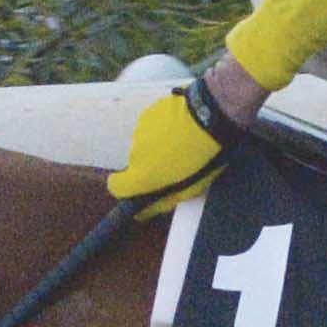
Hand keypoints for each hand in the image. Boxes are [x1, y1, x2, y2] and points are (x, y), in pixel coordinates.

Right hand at [111, 74, 238, 214]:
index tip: (139, 187)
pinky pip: (150, 127)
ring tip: (183, 142)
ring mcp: (139, 131)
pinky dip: (161, 130)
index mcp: (143, 175)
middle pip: (136, 164)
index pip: (116, 187)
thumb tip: (142, 213)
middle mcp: (135, 153)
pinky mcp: (147, 114)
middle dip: (151, 165)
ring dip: (158, 146)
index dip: (126, 188)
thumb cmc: (205, 155)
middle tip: (177, 162)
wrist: (211, 114)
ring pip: (144, 145)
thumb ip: (163, 201)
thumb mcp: (190, 188)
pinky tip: (181, 127)